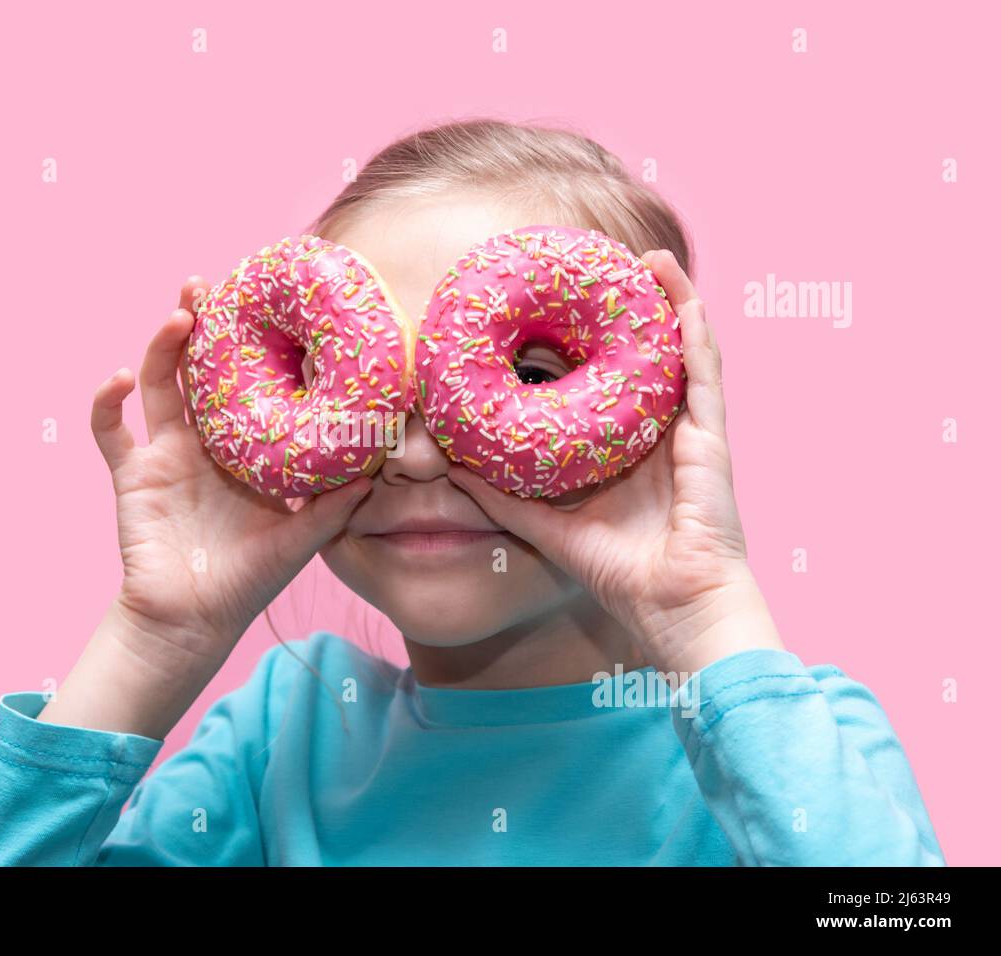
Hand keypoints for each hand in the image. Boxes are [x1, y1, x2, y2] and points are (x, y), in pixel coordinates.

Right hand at [91, 277, 372, 664]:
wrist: (192, 622)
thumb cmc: (247, 581)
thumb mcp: (299, 540)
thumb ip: (332, 506)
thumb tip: (379, 467)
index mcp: (243, 449)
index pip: (245, 382)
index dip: (251, 344)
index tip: (263, 304)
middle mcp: (203, 442)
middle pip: (196, 369)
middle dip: (198, 325)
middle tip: (204, 284)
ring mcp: (164, 455)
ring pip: (157, 385)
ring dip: (162, 348)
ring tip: (178, 316)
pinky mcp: (132, 476)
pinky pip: (111, 432)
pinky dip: (106, 404)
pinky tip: (118, 379)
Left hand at [446, 250, 783, 675]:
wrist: (673, 608)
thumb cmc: (621, 574)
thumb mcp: (548, 524)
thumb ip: (503, 496)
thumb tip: (453, 467)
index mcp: (631, 451)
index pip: (614, 385)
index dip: (595, 346)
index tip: (566, 308)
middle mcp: (664, 434)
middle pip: (651, 358)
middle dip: (633, 312)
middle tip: (606, 268)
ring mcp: (693, 432)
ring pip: (684, 351)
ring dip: (669, 302)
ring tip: (647, 259)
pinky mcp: (712, 436)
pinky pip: (704, 372)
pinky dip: (694, 330)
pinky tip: (680, 294)